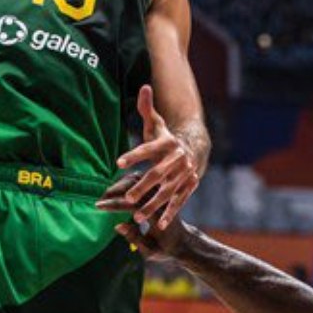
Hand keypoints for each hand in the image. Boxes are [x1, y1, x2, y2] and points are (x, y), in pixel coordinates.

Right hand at [97, 178, 187, 255]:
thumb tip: (117, 225)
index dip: (114, 205)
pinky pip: (140, 179)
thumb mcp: (150, 251)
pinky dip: (126, 181)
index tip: (99, 206)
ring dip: (119, 184)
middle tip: (100, 200)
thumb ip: (135, 238)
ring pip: (137, 179)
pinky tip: (116, 190)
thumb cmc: (165, 249)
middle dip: (114, 192)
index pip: (132, 205)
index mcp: (158, 216)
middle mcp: (160, 200)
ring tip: (106, 194)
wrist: (184, 241)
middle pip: (134, 187)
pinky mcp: (157, 189)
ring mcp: (159, 192)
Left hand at [102, 85, 198, 229]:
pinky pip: (179, 202)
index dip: (133, 155)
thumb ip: (147, 108)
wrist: (195, 149)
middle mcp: (176, 159)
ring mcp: (184, 175)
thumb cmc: (166, 139)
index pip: (147, 148)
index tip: (118, 162)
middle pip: (158, 174)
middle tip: (128, 198)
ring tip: (138, 216)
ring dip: (154, 204)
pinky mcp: (189, 187)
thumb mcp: (156, 124)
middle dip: (143, 186)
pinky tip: (160, 225)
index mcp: (166, 143)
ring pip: (167, 192)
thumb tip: (144, 87)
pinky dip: (170, 214)